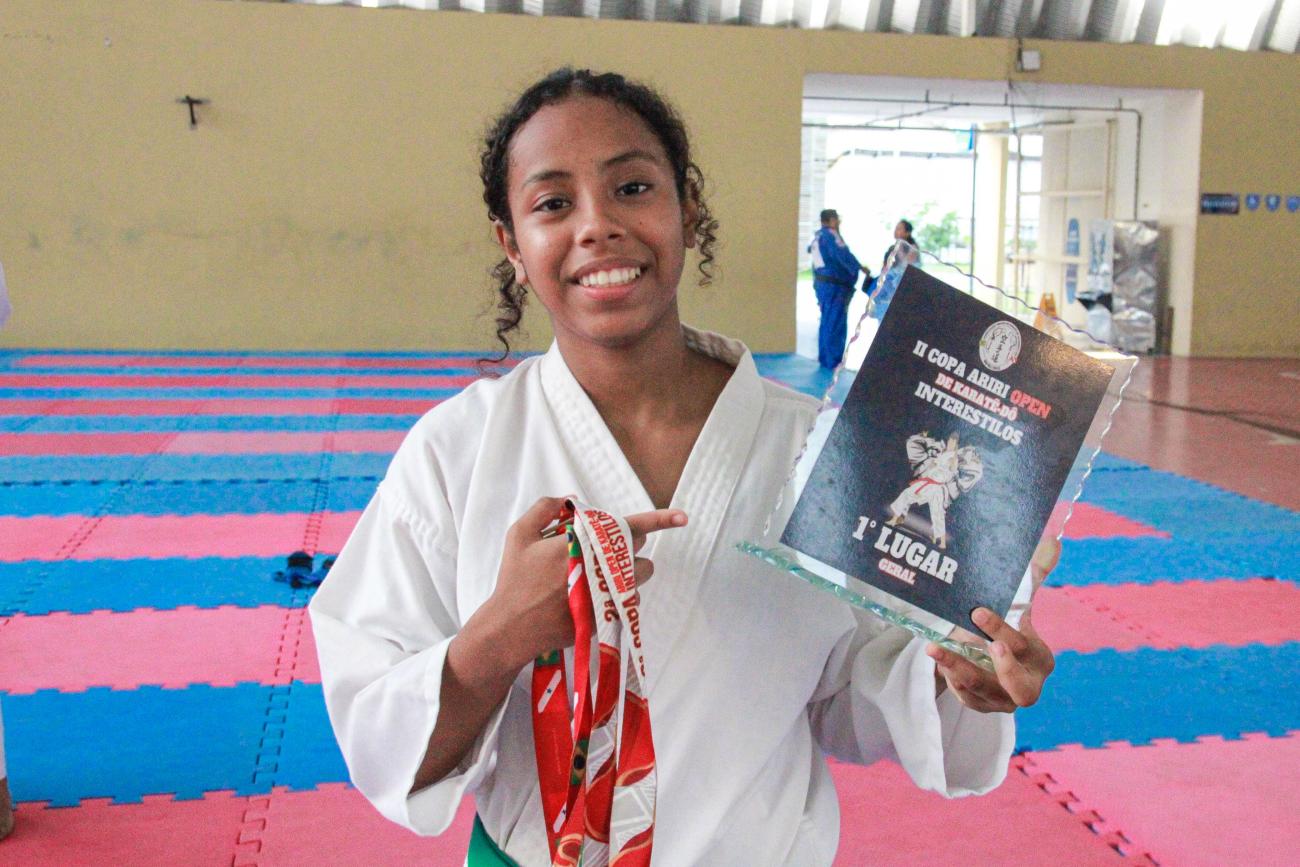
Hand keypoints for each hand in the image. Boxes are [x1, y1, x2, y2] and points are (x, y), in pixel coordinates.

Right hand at [484, 497, 686, 667]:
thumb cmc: (514, 579)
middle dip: (626, 543)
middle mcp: (600, 569)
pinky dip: (618, 592)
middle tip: (602, 548)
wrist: (512, 628)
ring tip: (598, 572)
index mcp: (581, 544)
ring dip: (627, 570)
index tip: (683, 517)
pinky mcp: (606, 616)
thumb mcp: (519, 534)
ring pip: (638, 576)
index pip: (627, 527)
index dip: (659, 520)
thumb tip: (573, 500)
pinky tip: (592, 593)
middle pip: (636, 549)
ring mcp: (606, 595)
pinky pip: (628, 599)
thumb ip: (545, 508)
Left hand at [925, 538, 1059, 712]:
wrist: (992, 656)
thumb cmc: (1008, 627)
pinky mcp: (982, 705)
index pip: (1025, 646)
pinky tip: (938, 662)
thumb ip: (1033, 574)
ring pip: (985, 693)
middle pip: (1021, 687)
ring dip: (960, 670)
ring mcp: (1004, 699)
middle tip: (981, 646)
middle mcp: (1027, 684)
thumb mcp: (1018, 602)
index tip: (978, 611)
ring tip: (935, 649)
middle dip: (1002, 669)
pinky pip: (966, 698)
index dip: (1003, 630)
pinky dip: (952, 680)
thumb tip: (1052, 539)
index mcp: (1040, 658)